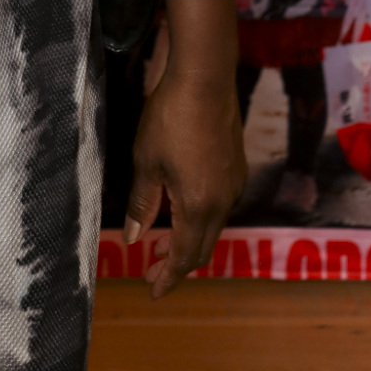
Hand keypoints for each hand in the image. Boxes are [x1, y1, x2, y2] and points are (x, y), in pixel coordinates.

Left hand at [124, 0, 244, 299]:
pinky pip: (220, 207)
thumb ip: (142, 204)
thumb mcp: (146, 162)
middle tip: (152, 272)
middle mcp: (223, 202)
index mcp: (198, 206)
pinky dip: (201, 221)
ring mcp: (234, 184)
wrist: (205, 79)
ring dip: (189, 242)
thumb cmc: (170, 118)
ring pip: (213, 228)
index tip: (153, 290)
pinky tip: (184, 211)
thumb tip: (133, 239)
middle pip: (202, 248)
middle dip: (177, 265)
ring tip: (164, 245)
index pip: (184, 256)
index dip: (168, 276)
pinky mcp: (237, 167)